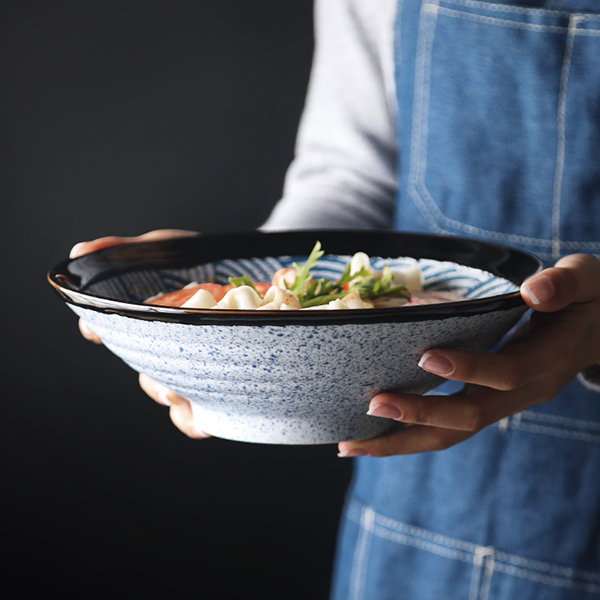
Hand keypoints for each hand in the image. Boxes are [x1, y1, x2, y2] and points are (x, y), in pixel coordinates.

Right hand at [70, 229, 208, 438]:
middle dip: (152, 382)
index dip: (100, 329)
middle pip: (147, 371)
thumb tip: (79, 251)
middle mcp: (164, 343)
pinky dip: (198, 420)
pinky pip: (205, 406)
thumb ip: (124, 250)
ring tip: (182, 401)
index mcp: (148, 317)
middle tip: (166, 386)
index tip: (94, 328)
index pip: (113, 328)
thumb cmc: (198, 259)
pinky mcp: (219, 371)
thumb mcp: (164, 247)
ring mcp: (191, 359)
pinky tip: (206, 423)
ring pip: (172, 393)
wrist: (247, 265)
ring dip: (174, 405)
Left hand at [338, 253, 599, 457]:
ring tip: (351, 443)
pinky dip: (409, 434)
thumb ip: (564, 285)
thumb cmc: (591, 298)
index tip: (425, 356)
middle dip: (420, 415)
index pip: (505, 372)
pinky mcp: (489, 402)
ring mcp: (505, 403)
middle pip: (469, 417)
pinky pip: (448, 427)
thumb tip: (533, 290)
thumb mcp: (588, 280)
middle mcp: (524, 391)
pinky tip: (371, 435)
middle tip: (371, 405)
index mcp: (548, 360)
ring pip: (452, 433)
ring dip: (402, 441)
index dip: (468, 368)